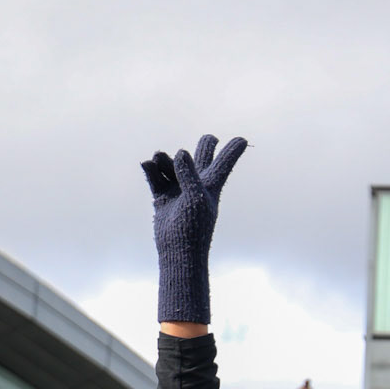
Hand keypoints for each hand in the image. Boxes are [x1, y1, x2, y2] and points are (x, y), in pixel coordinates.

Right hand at [141, 132, 247, 325]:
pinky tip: (147, 163)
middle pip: (202, 159)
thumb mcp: (195, 198)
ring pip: (172, 165)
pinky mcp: (162, 197)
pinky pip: (156, 177)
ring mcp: (178, 190)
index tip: (242, 139)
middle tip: (211, 138)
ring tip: (157, 156)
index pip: (224, 163)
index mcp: (211, 186)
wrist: (177, 251)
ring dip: (165, 159)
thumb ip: (189, 174)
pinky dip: (151, 169)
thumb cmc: (193, 227)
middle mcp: (196, 185)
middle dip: (206, 146)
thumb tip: (180, 152)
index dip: (232, 150)